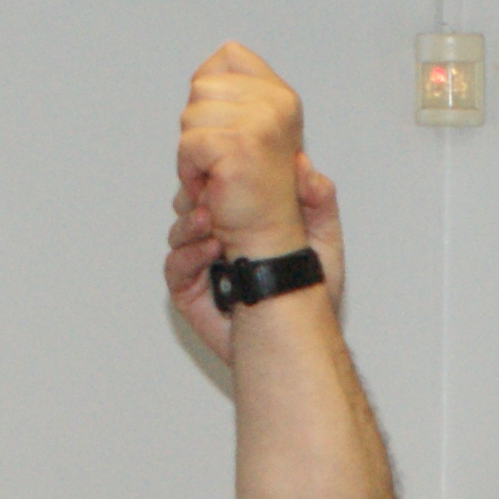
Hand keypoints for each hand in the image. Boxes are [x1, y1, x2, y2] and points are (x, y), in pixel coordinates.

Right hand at [167, 44, 340, 360]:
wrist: (296, 338)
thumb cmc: (309, 291)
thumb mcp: (323, 238)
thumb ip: (318, 201)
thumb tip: (304, 163)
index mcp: (246, 215)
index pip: (224, 180)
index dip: (222, 168)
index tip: (231, 160)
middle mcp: (220, 231)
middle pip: (194, 196)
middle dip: (200, 191)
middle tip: (211, 190)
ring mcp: (201, 257)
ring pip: (180, 226)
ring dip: (192, 221)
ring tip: (209, 221)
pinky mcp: (188, 286)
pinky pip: (175, 263)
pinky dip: (189, 254)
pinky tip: (211, 251)